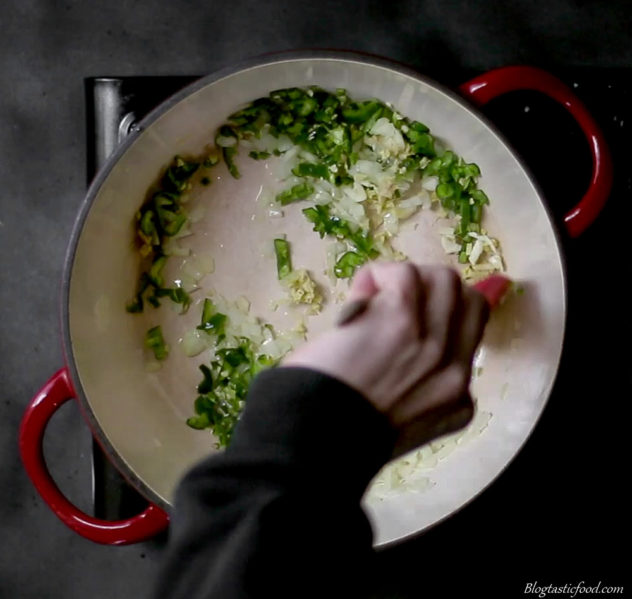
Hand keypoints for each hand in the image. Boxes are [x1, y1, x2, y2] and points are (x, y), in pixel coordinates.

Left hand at [282, 262, 489, 456]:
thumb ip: (413, 390)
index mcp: (456, 402)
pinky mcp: (402, 317)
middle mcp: (454, 371)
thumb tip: (396, 347)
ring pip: (444, 280)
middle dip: (433, 291)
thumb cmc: (338, 431)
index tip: (410, 313)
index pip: (470, 341)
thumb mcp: (396, 424)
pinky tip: (358, 297)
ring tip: (372, 298)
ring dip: (406, 279)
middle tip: (394, 299)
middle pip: (468, 301)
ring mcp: (432, 343)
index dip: (440, 316)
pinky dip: (379, 275)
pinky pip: (406, 273)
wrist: (315, 437)